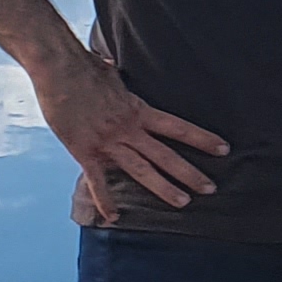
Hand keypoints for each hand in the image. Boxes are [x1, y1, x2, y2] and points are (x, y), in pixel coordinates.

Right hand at [37, 51, 226, 212]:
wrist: (58, 67)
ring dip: (164, 188)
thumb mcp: (109, 72)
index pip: (178, 128)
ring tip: (183, 203)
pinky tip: (114, 217)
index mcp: (138, 110)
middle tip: (211, 189)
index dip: (202, 139)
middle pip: (166, 155)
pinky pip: (98, 181)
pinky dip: (105, 201)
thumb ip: (115, 77)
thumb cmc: (82, 66)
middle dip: (190, 173)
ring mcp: (108, 142)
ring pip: (142, 170)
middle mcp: (128, 128)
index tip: (223, 149)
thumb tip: (110, 64)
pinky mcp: (85, 151)